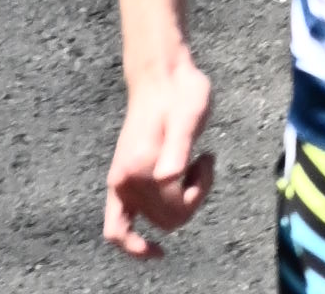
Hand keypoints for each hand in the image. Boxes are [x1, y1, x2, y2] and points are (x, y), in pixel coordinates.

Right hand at [102, 58, 214, 261]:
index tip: (207, 163)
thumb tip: (169, 177)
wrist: (161, 75)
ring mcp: (119, 183)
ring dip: (177, 204)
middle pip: (166, 221)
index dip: (197, 195)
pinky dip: (132, 242)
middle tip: (204, 160)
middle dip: (192, 198)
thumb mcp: (189, 115)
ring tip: (192, 165)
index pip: (174, 210)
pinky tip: (151, 250)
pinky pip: (117, 227)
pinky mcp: (120, 181)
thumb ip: (179, 148)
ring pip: (153, 222)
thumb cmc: (181, 93)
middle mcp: (123, 182)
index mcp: (139, 168)